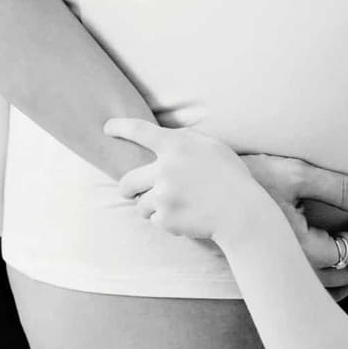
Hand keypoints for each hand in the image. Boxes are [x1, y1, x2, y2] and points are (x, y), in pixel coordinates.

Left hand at [107, 118, 259, 242]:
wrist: (241, 212)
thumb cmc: (229, 176)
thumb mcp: (212, 146)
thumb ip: (186, 139)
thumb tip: (163, 138)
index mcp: (177, 145)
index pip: (140, 131)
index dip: (120, 127)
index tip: (107, 128)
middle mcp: (165, 169)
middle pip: (127, 181)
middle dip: (126, 189)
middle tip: (130, 192)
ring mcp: (164, 196)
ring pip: (140, 205)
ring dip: (153, 206)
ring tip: (178, 206)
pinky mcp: (166, 219)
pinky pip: (156, 221)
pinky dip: (167, 220)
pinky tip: (187, 217)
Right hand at [239, 152, 347, 295]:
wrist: (200, 190)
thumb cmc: (247, 177)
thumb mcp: (296, 173)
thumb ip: (341, 188)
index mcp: (301, 248)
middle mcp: (291, 270)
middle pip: (347, 273)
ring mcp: (278, 274)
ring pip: (331, 287)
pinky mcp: (268, 272)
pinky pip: (312, 288)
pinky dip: (334, 277)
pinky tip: (339, 259)